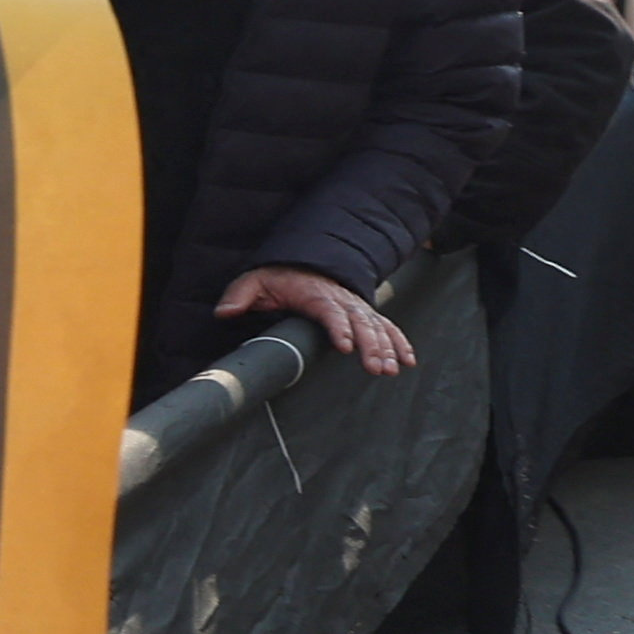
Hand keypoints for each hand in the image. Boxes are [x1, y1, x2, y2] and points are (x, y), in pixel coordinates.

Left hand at [221, 265, 409, 372]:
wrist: (302, 263)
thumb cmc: (277, 277)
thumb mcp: (254, 282)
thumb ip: (239, 296)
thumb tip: (224, 312)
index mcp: (316, 294)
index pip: (330, 312)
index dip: (339, 328)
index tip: (346, 346)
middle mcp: (342, 300)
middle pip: (360, 323)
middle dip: (371, 346)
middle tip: (377, 368)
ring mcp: (356, 307)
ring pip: (377, 327)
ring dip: (388, 348)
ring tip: (392, 370)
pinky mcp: (365, 314)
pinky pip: (387, 327)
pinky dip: (400, 342)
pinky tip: (409, 361)